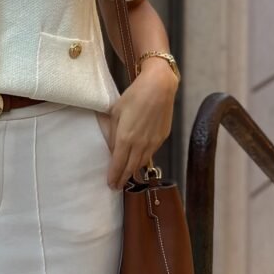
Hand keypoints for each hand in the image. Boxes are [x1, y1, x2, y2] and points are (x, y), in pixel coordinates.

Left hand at [106, 62, 176, 189]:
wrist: (159, 87)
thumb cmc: (134, 96)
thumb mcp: (116, 112)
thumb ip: (113, 133)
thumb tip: (113, 148)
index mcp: (126, 138)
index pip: (118, 164)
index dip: (114, 176)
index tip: (110, 184)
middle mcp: (140, 144)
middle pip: (131, 168)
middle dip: (123, 178)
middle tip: (117, 186)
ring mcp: (153, 142)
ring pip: (142, 163)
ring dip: (134, 171)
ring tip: (127, 176)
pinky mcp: (162, 138)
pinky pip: (151, 154)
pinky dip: (143, 160)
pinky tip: (139, 161)